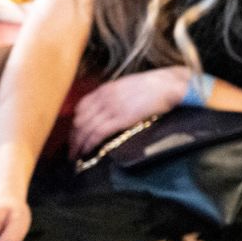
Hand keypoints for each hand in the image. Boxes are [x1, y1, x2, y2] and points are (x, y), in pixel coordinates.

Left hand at [70, 67, 187, 157]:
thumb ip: (115, 96)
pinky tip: (86, 151)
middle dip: (73, 137)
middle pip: (79, 120)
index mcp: (105, 89)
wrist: (169, 85)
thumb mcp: (128, 86)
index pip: (80, 108)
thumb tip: (110, 110)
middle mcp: (104, 98)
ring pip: (85, 128)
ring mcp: (111, 108)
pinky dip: (88, 143)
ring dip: (78, 144)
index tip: (75, 134)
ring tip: (76, 155)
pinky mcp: (121, 118)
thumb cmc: (155, 86)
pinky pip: (97, 133)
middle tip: (72, 149)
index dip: (74, 124)